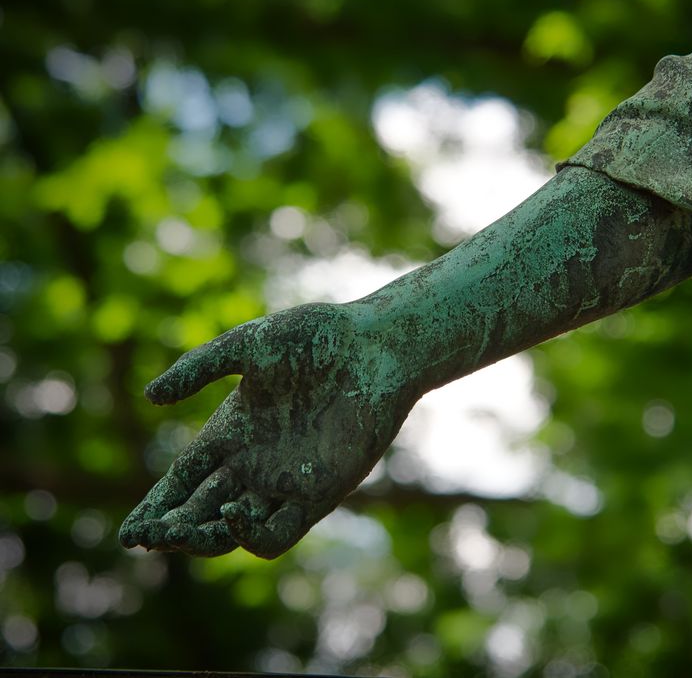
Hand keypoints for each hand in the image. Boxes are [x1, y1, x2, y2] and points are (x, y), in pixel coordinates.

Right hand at [119, 302, 411, 558]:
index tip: (129, 533)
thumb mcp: (246, 346)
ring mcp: (285, 482)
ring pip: (232, 531)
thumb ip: (199, 368)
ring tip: (176, 532)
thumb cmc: (314, 338)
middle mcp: (254, 463)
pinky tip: (233, 511)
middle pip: (199, 512)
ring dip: (201, 539)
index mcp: (231, 432)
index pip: (182, 481)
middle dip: (169, 529)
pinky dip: (250, 534)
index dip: (155, 507)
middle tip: (144, 537)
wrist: (375, 347)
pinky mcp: (319, 494)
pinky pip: (277, 533)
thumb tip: (149, 396)